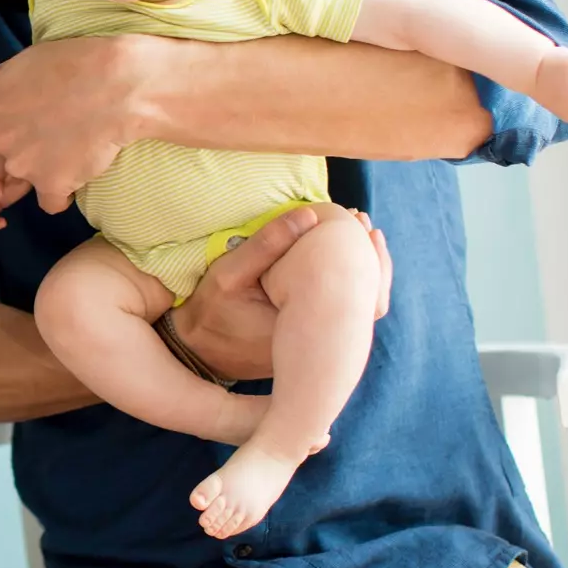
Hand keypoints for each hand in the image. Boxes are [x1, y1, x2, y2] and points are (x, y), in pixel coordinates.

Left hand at [0, 35, 157, 212]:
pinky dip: (62, 193)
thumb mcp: (24, 59)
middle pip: (6, 151)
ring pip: (26, 175)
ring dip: (45, 167)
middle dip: (28, 144)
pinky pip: (50, 202)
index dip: (19, 119)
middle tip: (61, 127)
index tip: (42, 111)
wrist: (118, 85)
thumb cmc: (73, 63)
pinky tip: (78, 172)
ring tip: (74, 146)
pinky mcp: (50, 185)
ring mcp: (21, 165)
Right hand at [169, 208, 391, 379]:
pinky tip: (344, 258)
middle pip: (364, 298)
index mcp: (302, 325)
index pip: (350, 287)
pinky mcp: (311, 343)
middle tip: (362, 218)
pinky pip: (341, 313)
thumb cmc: (210, 313)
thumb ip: (265, 246)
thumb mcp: (228, 275)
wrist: (198, 353)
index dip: (362, 249)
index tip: (358, 217)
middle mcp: (317, 342)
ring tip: (361, 231)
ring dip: (361, 268)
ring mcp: (317, 346)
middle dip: (369, 255)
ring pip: (356, 306)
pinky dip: (347, 284)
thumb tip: (308, 214)